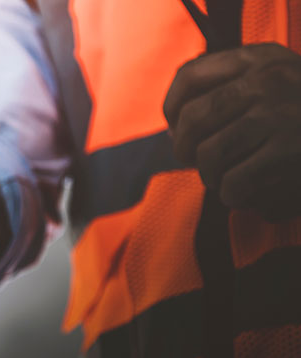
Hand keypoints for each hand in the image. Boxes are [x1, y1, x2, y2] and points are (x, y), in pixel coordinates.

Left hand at [165, 43, 300, 220]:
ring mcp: (278, 113)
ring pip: (209, 154)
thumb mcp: (282, 83)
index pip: (191, 77)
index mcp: (262, 58)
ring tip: (225, 182)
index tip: (177, 129)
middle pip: (193, 120)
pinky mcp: (289, 150)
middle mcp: (267, 79)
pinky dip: (232, 195)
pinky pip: (233, 181)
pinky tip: (244, 196)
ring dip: (211, 177)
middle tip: (199, 164)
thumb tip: (176, 126)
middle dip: (187, 150)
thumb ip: (236, 90)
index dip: (173, 108)